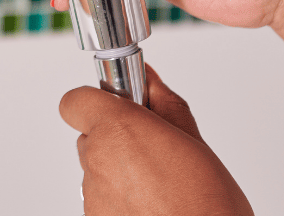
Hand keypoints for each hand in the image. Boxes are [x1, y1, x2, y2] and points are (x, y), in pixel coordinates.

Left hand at [62, 66, 251, 214]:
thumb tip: (149, 79)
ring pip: (97, 169)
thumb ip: (164, 104)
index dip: (97, 100)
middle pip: (91, 135)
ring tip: (159, 185)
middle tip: (152, 149)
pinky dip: (120, 199)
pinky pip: (101, 198)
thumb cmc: (207, 206)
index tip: (120, 104)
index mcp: (118, 129)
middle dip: (117, 137)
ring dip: (120, 171)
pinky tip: (151, 205)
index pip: (76, 101)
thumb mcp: (195, 142)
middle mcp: (97, 160)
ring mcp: (92, 194)